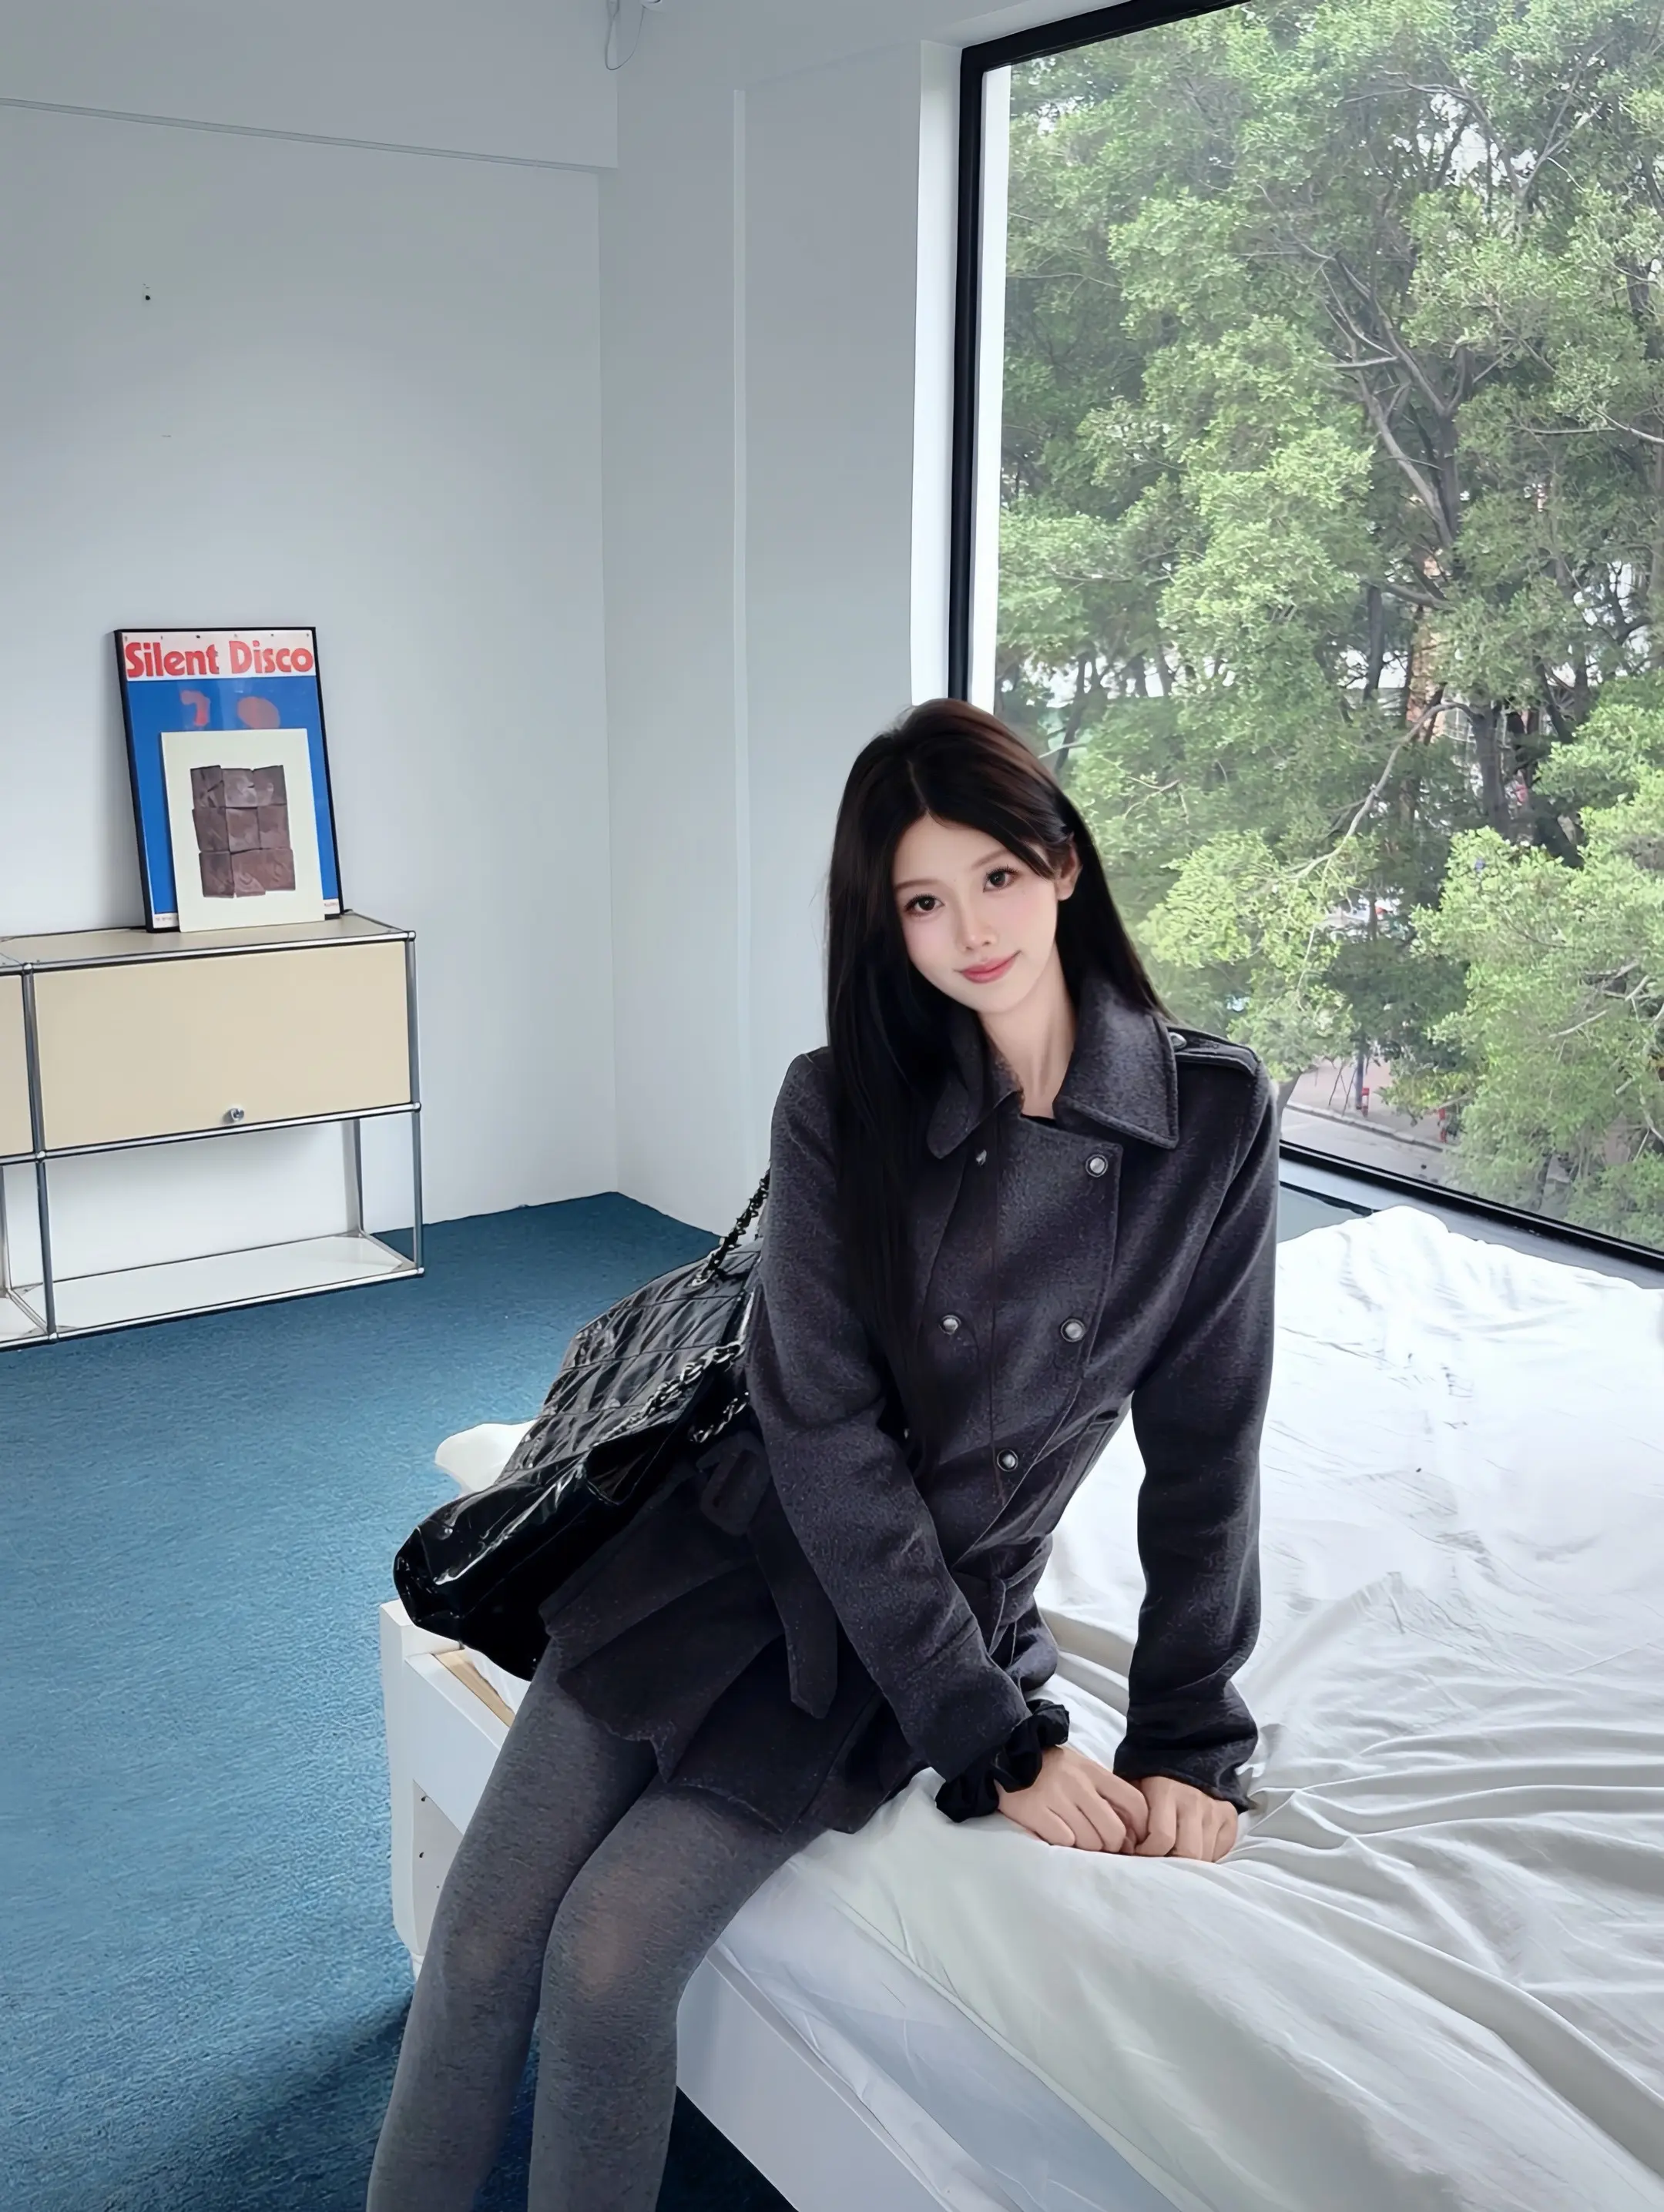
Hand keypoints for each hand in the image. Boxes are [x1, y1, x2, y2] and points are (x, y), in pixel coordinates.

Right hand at [994, 1744, 1151, 1851]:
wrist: (1007, 1755)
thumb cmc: (1051, 1770)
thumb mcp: (1082, 1770)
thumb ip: (1105, 1795)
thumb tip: (1128, 1835)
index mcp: (1093, 1772)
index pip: (1134, 1802)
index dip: (1140, 1828)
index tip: (1133, 1840)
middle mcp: (1078, 1783)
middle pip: (1113, 1830)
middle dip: (1111, 1846)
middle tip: (1100, 1846)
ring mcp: (1055, 1797)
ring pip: (1089, 1841)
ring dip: (1085, 1848)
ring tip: (1075, 1838)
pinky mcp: (1034, 1811)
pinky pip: (1063, 1841)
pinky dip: (1064, 1844)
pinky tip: (1057, 1834)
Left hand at [1127, 1774, 1237, 1861]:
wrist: (1183, 1753)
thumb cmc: (1150, 1778)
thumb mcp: (1132, 1789)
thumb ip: (1129, 1817)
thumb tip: (1125, 1850)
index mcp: (1164, 1791)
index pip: (1162, 1838)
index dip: (1148, 1854)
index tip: (1138, 1854)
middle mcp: (1193, 1801)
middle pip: (1188, 1852)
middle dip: (1171, 1864)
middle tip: (1159, 1861)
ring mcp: (1214, 1809)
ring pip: (1205, 1856)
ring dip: (1189, 1863)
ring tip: (1174, 1855)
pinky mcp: (1229, 1816)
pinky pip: (1220, 1850)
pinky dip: (1207, 1856)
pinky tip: (1193, 1847)